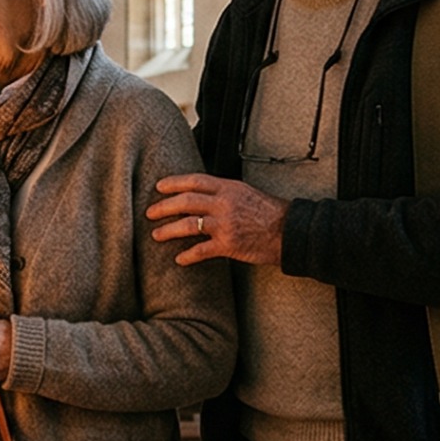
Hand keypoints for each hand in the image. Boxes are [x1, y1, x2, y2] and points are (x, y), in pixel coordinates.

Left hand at [146, 173, 288, 266]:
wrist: (289, 231)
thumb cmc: (270, 212)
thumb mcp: (247, 192)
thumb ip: (225, 192)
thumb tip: (204, 194)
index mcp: (229, 187)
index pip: (195, 181)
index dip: (174, 183)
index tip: (159, 187)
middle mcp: (224, 203)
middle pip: (186, 201)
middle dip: (164, 207)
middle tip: (150, 212)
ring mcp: (225, 224)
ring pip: (188, 225)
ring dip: (169, 230)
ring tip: (156, 235)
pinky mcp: (228, 245)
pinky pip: (201, 250)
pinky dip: (188, 256)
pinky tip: (179, 259)